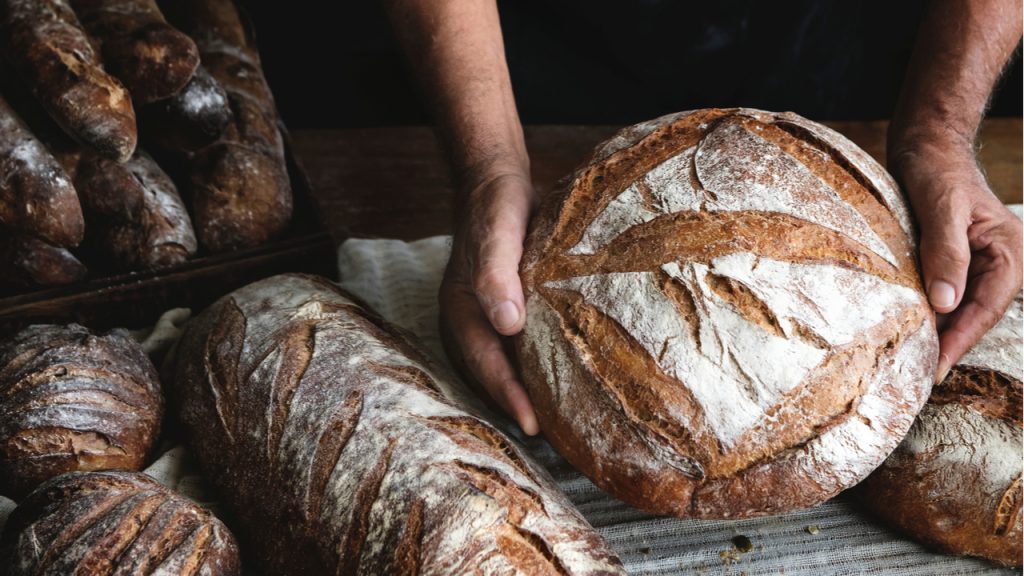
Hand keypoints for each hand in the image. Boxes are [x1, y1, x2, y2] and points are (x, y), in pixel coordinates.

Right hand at [440, 170, 539, 434]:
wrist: (496, 183)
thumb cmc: (496, 207)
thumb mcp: (498, 233)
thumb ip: (497, 276)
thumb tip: (508, 324)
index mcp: (460, 311)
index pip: (485, 364)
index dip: (510, 396)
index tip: (535, 425)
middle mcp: (468, 321)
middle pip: (490, 374)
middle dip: (517, 404)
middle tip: (553, 435)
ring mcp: (484, 318)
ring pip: (501, 365)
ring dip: (524, 390)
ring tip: (556, 419)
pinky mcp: (503, 310)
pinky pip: (514, 349)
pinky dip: (531, 367)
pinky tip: (558, 377)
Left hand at [893, 138, 1022, 381]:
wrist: (925, 144)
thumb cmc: (936, 168)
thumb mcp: (940, 207)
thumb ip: (946, 253)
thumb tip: (946, 303)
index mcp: (1009, 250)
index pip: (987, 306)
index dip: (961, 339)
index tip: (936, 367)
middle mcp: (1000, 260)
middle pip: (976, 313)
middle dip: (950, 344)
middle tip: (918, 375)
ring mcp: (978, 262)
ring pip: (962, 308)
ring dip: (940, 332)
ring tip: (912, 362)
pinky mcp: (955, 260)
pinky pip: (947, 294)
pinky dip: (931, 313)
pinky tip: (910, 329)